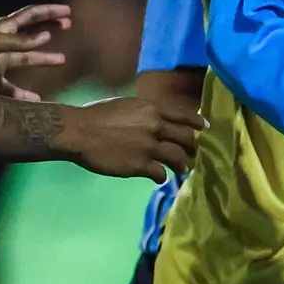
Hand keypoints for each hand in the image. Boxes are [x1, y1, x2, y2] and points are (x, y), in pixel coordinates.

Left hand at [0, 4, 70, 98]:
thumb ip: (19, 42)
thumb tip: (47, 35)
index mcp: (2, 29)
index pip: (30, 15)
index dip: (49, 12)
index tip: (69, 12)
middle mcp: (2, 43)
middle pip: (31, 33)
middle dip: (49, 28)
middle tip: (68, 27)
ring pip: (25, 59)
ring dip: (43, 58)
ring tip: (62, 60)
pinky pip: (12, 88)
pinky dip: (24, 94)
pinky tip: (36, 100)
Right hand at [54, 94, 201, 181]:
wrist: (78, 132)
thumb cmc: (95, 116)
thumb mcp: (125, 105)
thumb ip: (143, 113)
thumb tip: (153, 120)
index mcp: (151, 108)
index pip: (182, 115)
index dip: (196, 122)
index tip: (205, 128)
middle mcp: (155, 126)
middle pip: (186, 138)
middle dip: (193, 148)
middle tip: (194, 155)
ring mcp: (149, 146)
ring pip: (177, 158)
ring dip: (183, 165)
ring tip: (184, 170)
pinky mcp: (141, 165)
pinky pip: (160, 174)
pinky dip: (161, 177)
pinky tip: (159, 178)